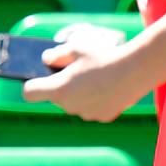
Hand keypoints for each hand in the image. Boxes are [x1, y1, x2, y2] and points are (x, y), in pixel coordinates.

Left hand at [21, 24, 142, 122]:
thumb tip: (47, 59)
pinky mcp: (103, 117)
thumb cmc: (104, 57)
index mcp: (59, 88)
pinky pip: (93, 109)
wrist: (136, 71)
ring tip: (97, 79)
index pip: (30, 93)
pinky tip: (109, 88)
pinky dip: (97, 101)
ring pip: (76, 104)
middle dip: (63, 87)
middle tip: (78, 73)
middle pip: (57, 98)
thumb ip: (57, 54)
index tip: (38, 80)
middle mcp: (69, 105)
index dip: (32, 85)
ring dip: (80, 95)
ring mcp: (86, 113)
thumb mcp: (77, 49)